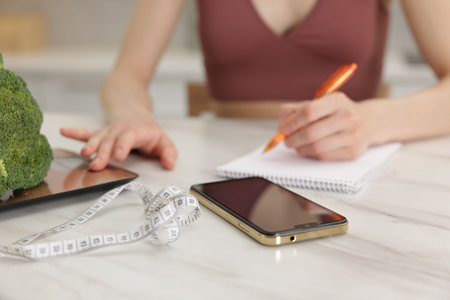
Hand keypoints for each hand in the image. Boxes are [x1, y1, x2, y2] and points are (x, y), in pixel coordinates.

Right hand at [60, 116, 176, 170]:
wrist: (135, 113)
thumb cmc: (149, 132)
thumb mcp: (164, 141)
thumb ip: (169, 152)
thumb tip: (170, 164)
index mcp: (137, 131)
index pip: (129, 138)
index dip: (123, 146)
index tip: (119, 156)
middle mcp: (121, 130)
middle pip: (111, 141)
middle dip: (103, 152)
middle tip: (96, 164)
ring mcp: (109, 131)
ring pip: (98, 137)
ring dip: (90, 145)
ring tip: (84, 154)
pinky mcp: (100, 133)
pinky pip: (86, 132)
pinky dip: (75, 132)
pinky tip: (63, 131)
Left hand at [279, 92, 374, 160]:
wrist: (369, 122)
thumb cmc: (336, 113)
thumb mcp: (320, 103)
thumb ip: (297, 109)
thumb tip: (282, 122)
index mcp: (337, 101)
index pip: (309, 111)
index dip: (292, 122)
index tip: (283, 129)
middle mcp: (348, 117)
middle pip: (311, 132)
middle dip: (293, 139)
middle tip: (286, 141)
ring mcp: (353, 135)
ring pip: (316, 147)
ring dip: (300, 149)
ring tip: (296, 145)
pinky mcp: (353, 152)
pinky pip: (324, 157)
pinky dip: (312, 154)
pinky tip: (310, 149)